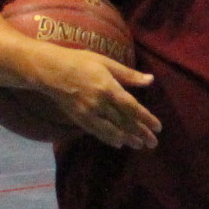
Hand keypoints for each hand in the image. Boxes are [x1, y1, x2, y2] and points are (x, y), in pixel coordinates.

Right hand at [33, 47, 159, 149]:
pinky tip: (118, 143)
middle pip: (124, 122)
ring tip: (140, 146)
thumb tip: (151, 80)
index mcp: (109, 88)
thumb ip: (129, 75)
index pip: (132, 108)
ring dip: (127, 139)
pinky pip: (96, 131)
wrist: (50, 70)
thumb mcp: (106, 63)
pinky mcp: (79, 118)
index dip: (146, 119)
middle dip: (140, 133)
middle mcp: (100, 103)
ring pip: (112, 130)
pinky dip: (109, 138)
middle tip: (153, 143)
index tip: (158, 127)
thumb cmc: (80, 62)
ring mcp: (88, 112)